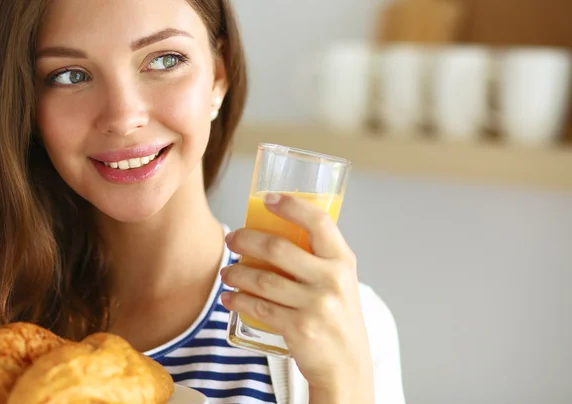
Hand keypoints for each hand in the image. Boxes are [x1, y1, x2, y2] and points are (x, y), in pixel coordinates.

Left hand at [221, 193, 373, 401]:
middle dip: (247, 239)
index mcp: (343, 261)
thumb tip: (276, 228)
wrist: (347, 365)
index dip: (292, 205)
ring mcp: (316, 305)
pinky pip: (259, 307)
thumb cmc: (337, 316)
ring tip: (227, 271)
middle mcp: (332, 279)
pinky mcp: (299, 328)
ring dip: (237, 272)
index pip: (319, 222)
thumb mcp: (340, 281)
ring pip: (263, 279)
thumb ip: (318, 258)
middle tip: (232, 238)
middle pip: (279, 248)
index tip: (268, 198)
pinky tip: (229, 297)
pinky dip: (238, 300)